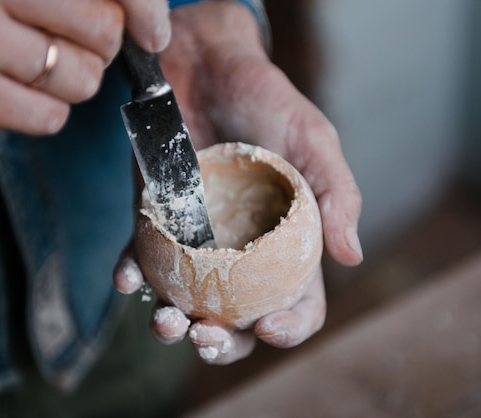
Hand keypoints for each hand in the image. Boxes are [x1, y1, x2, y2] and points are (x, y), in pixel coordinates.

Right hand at [0, 0, 170, 136]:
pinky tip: (14, 90)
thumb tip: (155, 31)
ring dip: (71, 80)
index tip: (151, 32)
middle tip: (63, 41)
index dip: (143, 10)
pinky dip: (44, 111)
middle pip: (105, 33)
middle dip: (97, 47)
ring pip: (83, 79)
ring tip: (29, 65)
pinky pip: (51, 116)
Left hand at [114, 0, 361, 363]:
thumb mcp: (314, 142)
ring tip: (167, 323)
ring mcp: (197, 242)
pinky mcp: (156, 221)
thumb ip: (337, 195)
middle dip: (223, 344)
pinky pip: (142, 261)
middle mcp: (241, 252)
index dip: (291, 326)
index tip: (272, 328)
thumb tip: (351, 256)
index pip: (297, 301)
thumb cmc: (269, 102)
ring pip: (186, 303)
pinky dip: (132, 277)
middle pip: (238, 319)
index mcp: (286, 243)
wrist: (208, 67)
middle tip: (206, 339)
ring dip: (172, 327)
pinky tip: (128, 279)